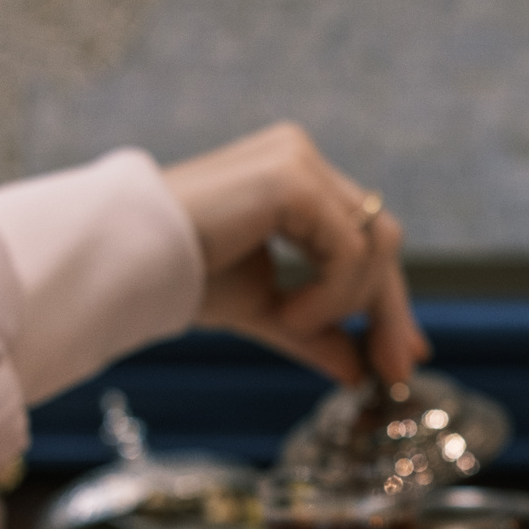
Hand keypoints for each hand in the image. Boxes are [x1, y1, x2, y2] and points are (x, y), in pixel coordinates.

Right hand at [164, 124, 428, 385]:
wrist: (125, 261)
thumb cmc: (180, 276)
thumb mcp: (265, 309)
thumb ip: (316, 331)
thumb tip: (360, 370)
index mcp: (295, 178)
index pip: (363, 239)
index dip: (387, 300)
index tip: (403, 355)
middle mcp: (301, 158)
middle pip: (381, 238)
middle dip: (389, 310)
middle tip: (391, 367)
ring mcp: (298, 160)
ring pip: (376, 243)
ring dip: (348, 300)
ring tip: (296, 322)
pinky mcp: (292, 176)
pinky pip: (350, 249)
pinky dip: (330, 295)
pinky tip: (289, 312)